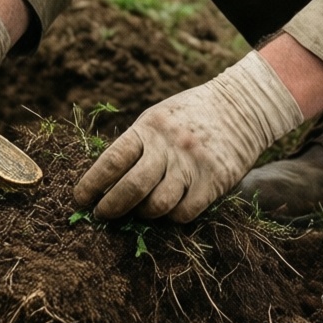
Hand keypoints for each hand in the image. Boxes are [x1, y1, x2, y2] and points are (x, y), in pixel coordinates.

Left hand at [73, 52, 304, 221]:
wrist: (242, 105)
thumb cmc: (190, 114)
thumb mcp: (158, 117)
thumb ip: (136, 145)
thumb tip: (105, 183)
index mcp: (149, 127)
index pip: (112, 160)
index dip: (91, 184)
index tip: (80, 200)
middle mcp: (169, 146)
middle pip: (132, 188)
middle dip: (111, 208)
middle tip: (103, 215)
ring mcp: (193, 165)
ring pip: (157, 205)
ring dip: (143, 214)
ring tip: (140, 210)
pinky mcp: (214, 182)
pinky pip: (184, 213)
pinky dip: (172, 216)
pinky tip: (170, 208)